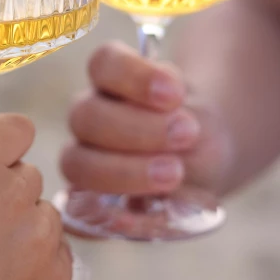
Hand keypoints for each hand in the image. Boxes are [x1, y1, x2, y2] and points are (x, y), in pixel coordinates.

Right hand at [61, 42, 234, 200]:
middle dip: (137, 129)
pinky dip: (99, 215)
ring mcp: (82, 156)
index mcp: (110, 78)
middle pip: (86, 115)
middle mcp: (88, 113)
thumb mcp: (204, 122)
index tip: (174, 94)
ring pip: (77, 162)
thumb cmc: (197, 133)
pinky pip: (74, 212)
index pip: (103, 63)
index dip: (134, 76)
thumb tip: (171, 170)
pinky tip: (133, 216)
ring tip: (173, 172)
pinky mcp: (83, 200)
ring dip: (125, 170)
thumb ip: (189, 135)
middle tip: (185, 135)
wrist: (199, 160)